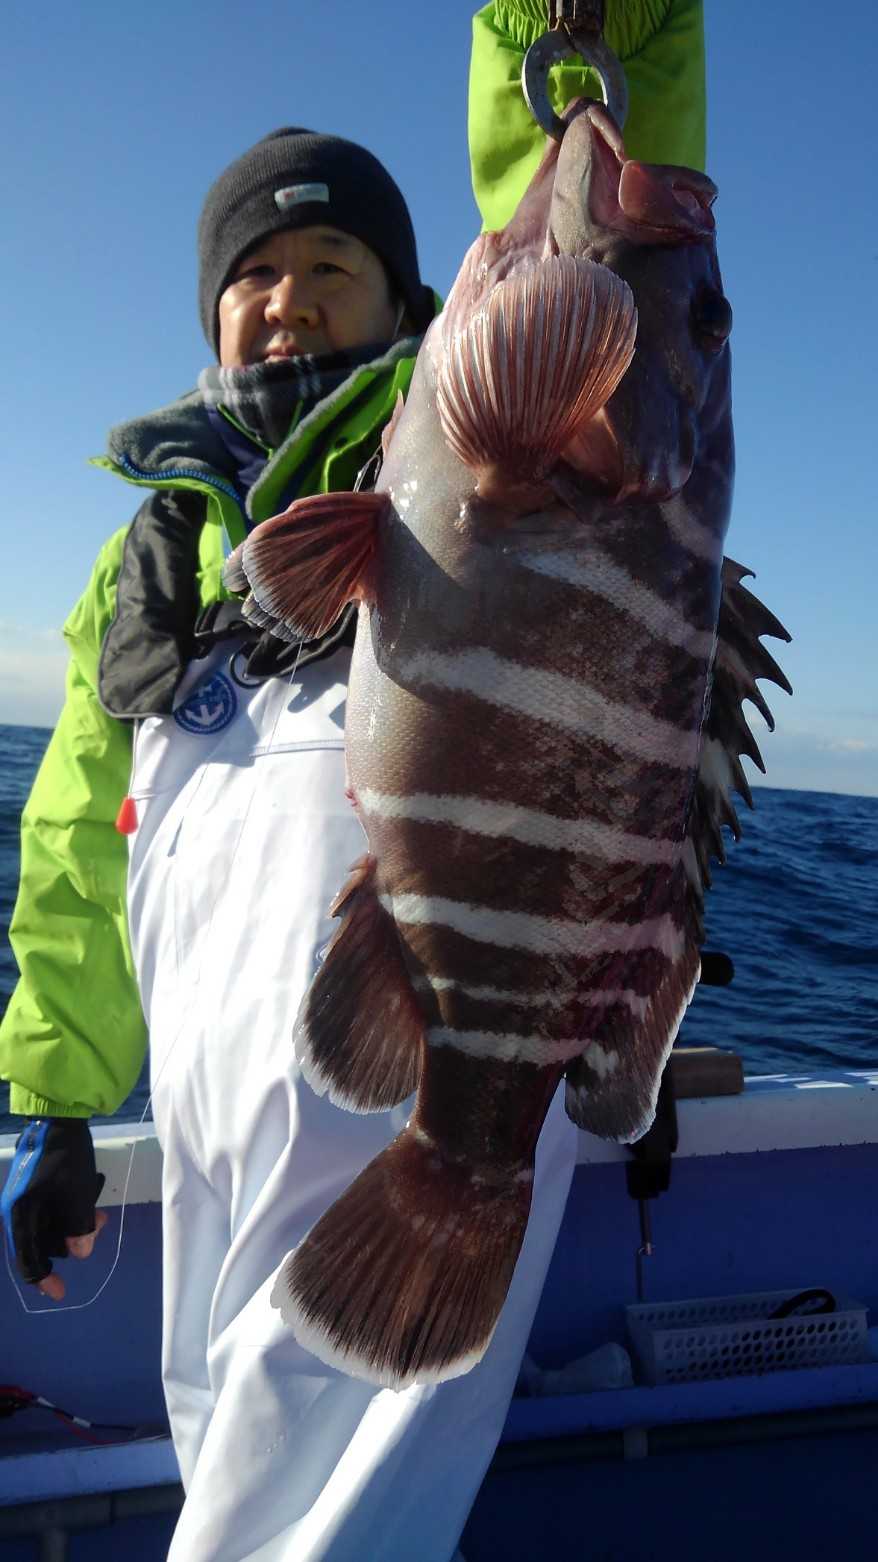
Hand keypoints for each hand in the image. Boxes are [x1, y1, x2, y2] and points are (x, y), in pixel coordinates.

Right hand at [1, 1118, 106, 1299]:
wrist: (57, 1117)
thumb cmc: (66, 1157)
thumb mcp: (77, 1194)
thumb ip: (78, 1228)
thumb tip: (79, 1254)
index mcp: (20, 1215)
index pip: (27, 1260)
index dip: (44, 1280)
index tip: (61, 1294)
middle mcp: (16, 1211)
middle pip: (43, 1243)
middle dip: (72, 1241)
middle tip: (100, 1226)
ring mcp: (24, 1199)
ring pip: (51, 1227)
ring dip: (75, 1225)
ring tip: (100, 1213)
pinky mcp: (34, 1189)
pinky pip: (52, 1211)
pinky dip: (70, 1213)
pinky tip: (91, 1201)